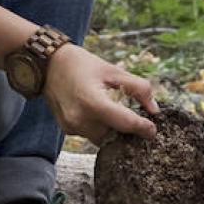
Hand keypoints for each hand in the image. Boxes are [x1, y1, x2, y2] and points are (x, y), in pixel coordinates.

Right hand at [41, 43, 159, 141]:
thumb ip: (138, 89)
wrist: (49, 65)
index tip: (153, 131)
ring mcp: (72, 127)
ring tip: (120, 115)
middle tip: (140, 122)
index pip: (124, 123)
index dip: (142, 128)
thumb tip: (154, 110)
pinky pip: (91, 135)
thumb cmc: (83, 64)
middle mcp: (80, 119)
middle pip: (114, 134)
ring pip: (103, 138)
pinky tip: (103, 114)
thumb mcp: (114, 71)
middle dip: (128, 130)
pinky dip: (101, 128)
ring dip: (114, 130)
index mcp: (92, 102)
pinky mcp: (67, 130)